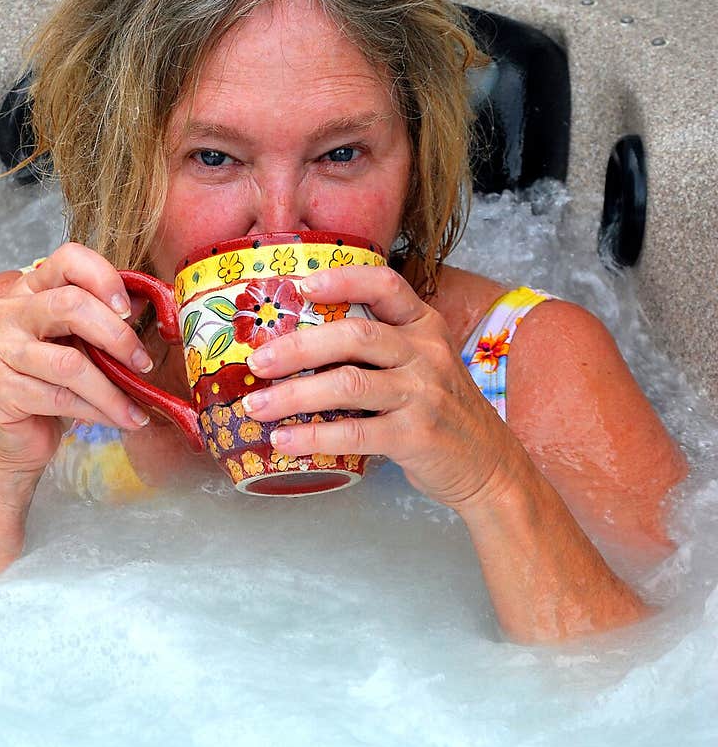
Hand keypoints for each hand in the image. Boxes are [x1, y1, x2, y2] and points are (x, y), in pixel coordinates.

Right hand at [0, 242, 153, 480]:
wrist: (16, 439)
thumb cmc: (52, 387)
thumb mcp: (82, 347)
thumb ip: (106, 324)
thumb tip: (151, 305)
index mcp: (30, 291)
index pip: (67, 260)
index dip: (104, 279)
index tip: (129, 311)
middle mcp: (7, 313)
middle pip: (70, 305)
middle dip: (116, 337)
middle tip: (142, 364)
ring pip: (69, 363)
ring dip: (113, 390)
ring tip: (137, 407)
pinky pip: (60, 398)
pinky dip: (98, 411)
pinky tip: (119, 419)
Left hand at [240, 264, 515, 511]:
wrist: (489, 466)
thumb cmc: (442, 413)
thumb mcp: (424, 366)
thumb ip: (381, 350)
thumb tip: (302, 346)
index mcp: (426, 327)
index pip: (386, 286)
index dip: (343, 280)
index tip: (302, 285)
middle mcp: (426, 354)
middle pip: (355, 336)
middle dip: (298, 347)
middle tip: (258, 361)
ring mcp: (423, 395)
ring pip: (348, 384)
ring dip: (294, 395)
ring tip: (256, 406)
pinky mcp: (415, 437)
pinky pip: (354, 433)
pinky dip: (313, 437)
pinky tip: (285, 441)